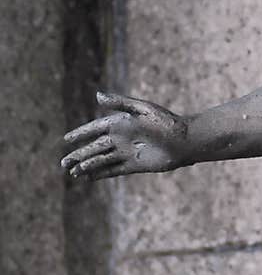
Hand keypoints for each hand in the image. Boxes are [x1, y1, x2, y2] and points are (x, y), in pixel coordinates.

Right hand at [60, 91, 189, 180]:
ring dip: (87, 166)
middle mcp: (121, 138)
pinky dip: (101, 174)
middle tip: (63, 163)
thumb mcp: (142, 109)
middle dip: (78, 154)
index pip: (95, 129)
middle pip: (94, 147)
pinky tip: (88, 178)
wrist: (185, 141)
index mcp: (121, 123)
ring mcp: (127, 152)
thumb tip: (97, 96)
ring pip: (101, 160)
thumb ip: (120, 103)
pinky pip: (114, 170)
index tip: (66, 140)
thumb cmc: (166, 122)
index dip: (80, 134)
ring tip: (72, 173)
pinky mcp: (135, 165)